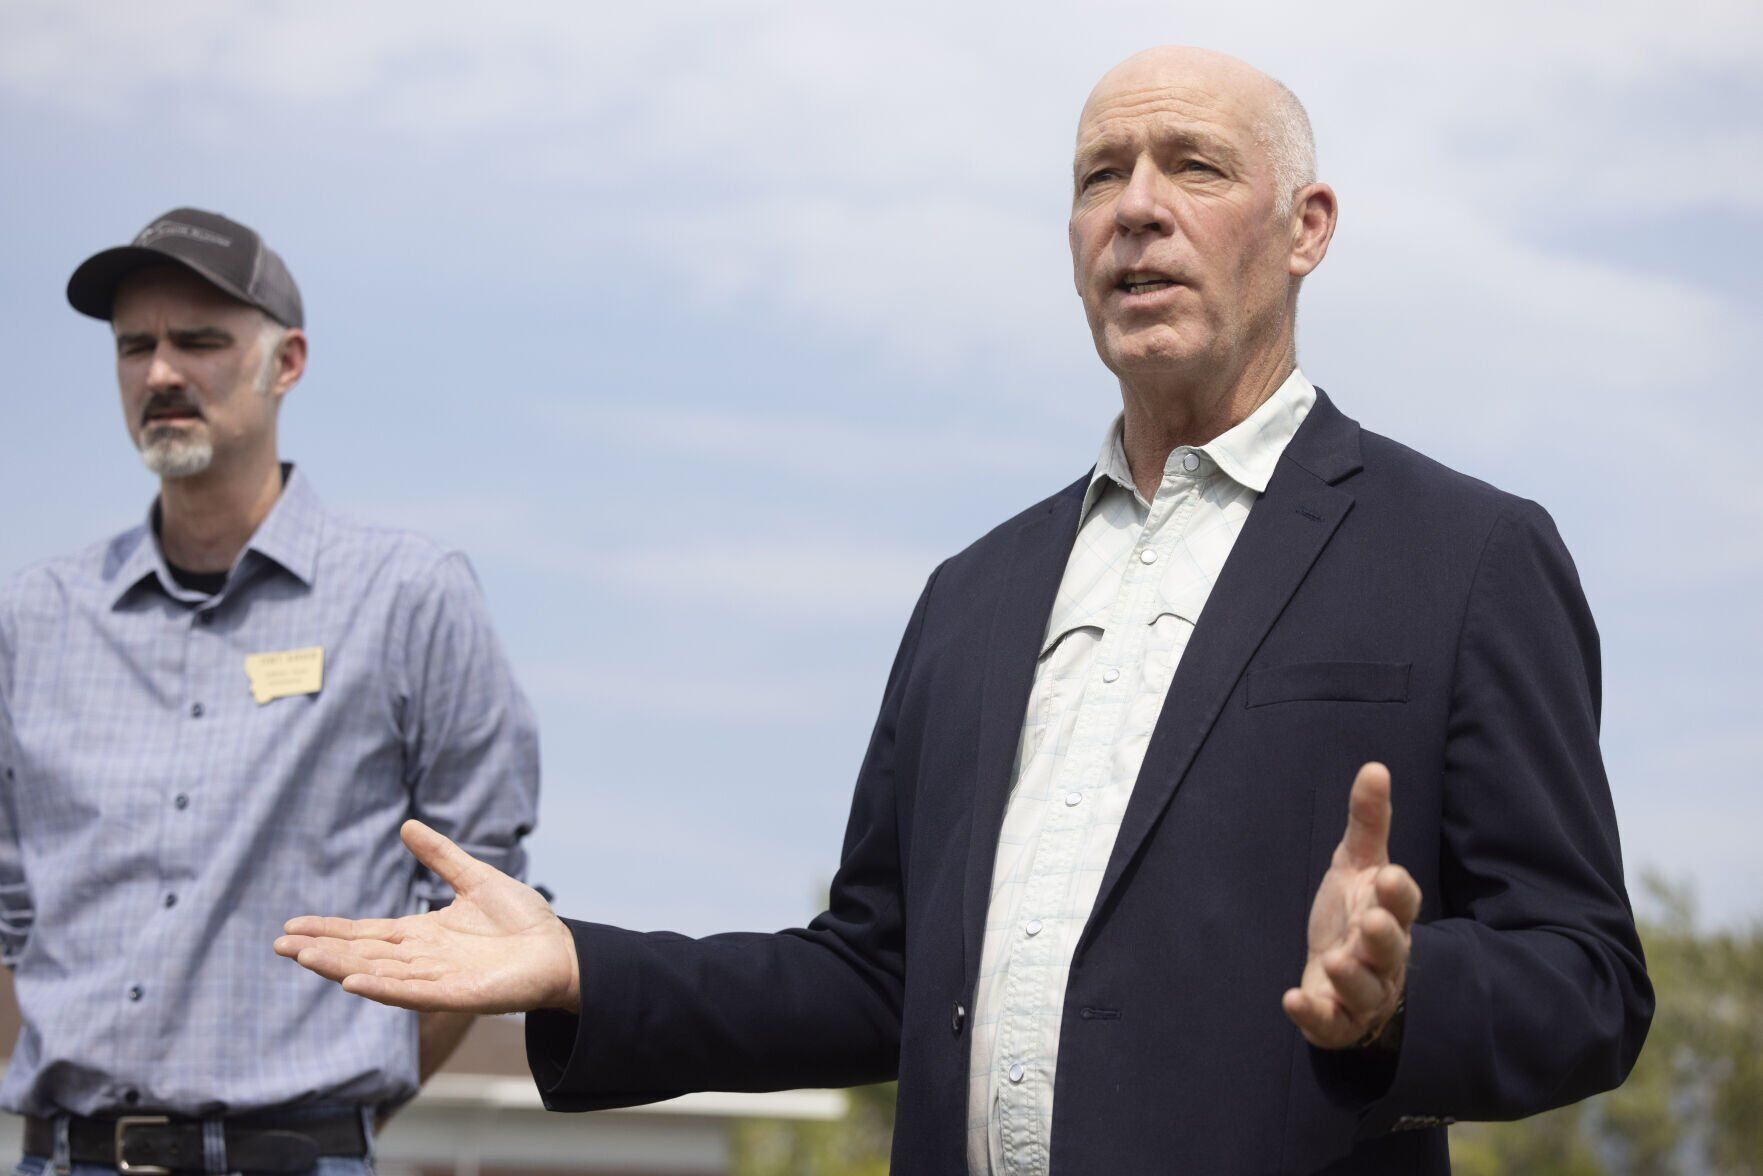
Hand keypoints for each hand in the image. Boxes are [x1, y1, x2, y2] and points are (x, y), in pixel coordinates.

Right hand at [274, 820, 580, 1013]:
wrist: (560, 949)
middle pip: (361, 955)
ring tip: (305, 957)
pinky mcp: (456, 995)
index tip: (291, 928)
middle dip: (322, 951)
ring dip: (340, 967)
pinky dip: (381, 988)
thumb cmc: (521, 920)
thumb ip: (441, 856)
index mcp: (421, 935)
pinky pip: (412, 992)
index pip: (365, 934)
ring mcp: (436, 980)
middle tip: (280, 945)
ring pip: (377, 974)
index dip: (330, 931)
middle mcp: (421, 960)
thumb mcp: (475, 878)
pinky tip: (352, 981)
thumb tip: (406, 825)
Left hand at [1283, 762, 1421, 1049]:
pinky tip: (1293, 999)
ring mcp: (1363, 992)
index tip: (1387, 876)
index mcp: (1389, 914)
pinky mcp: (1338, 1021)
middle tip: (1371, 922)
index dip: (1396, 892)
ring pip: (1366, 989)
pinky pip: (1331, 1023)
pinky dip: (1314, 1014)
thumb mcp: (1356, 864)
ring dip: (1351, 977)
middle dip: (1383, 937)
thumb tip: (1374, 767)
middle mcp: (1384, 956)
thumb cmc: (1353, 913)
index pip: (1402, 903)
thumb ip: (1368, 822)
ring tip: (1334, 961)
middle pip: (1391, 949)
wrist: (1337, 974)